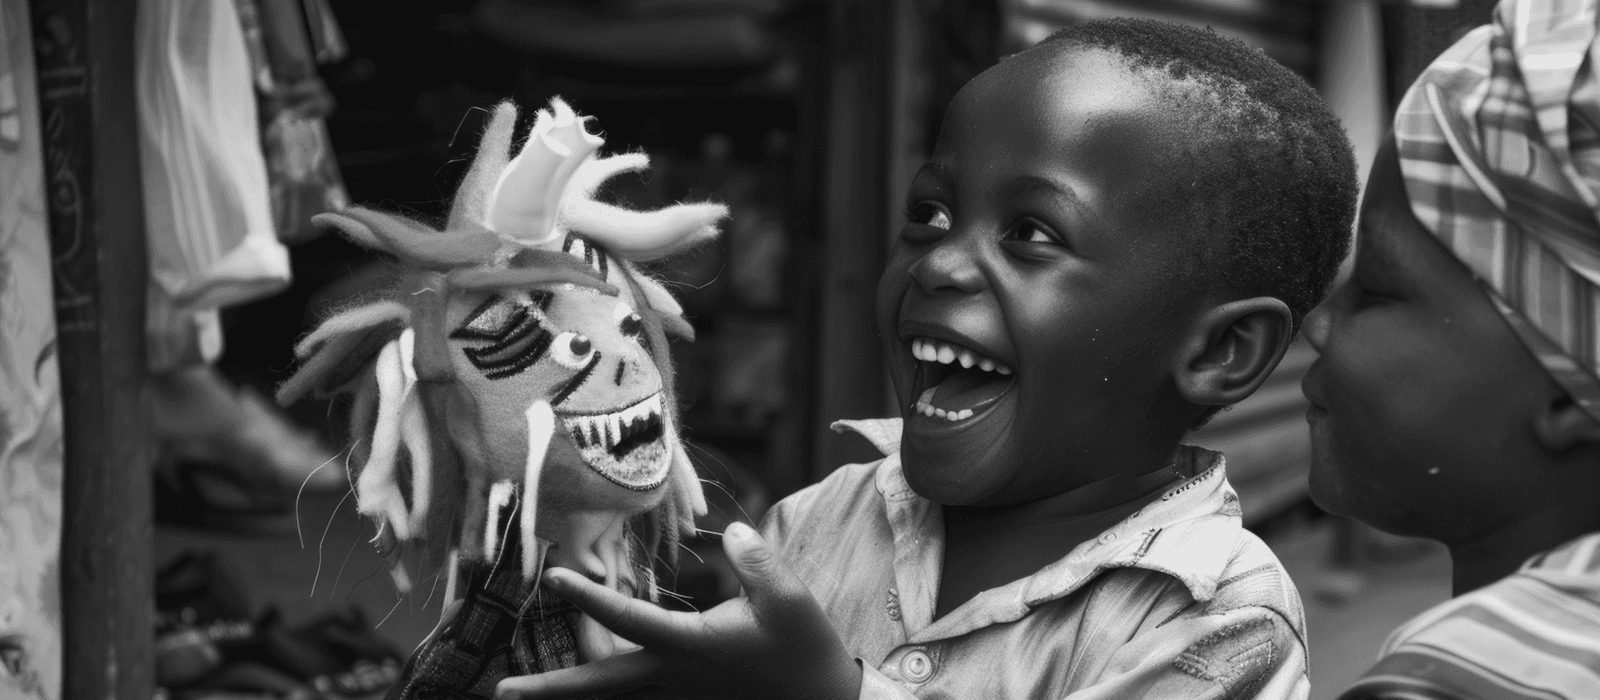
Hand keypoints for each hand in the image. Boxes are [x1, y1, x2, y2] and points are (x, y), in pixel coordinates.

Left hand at [494, 522, 861, 699]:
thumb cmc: (805, 650)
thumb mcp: (790, 599)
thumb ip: (758, 562)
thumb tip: (733, 533)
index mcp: (690, 646)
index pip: (629, 618)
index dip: (589, 597)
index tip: (553, 577)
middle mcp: (673, 678)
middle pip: (599, 685)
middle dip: (550, 690)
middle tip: (501, 693)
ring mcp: (676, 698)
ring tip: (520, 698)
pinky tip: (580, 699)